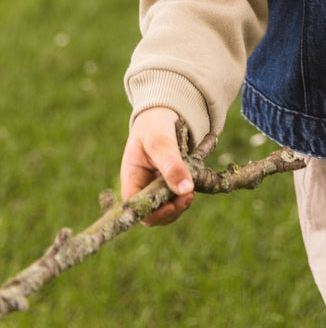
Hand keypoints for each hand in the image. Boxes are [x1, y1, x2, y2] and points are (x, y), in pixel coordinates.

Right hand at [120, 107, 194, 225]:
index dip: (153, 213)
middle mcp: (142, 187)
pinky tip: (193, 185)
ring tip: (191, 191)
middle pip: (153, 213)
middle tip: (188, 197)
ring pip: (167, 209)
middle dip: (171, 210)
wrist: (164, 113)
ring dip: (180, 204)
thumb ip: (171, 163)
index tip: (171, 206)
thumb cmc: (155, 125)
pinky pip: (177, 198)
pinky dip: (185, 195)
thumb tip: (185, 189)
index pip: (137, 208)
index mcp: (131, 178)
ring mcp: (156, 187)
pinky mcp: (170, 184)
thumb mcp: (160, 140)